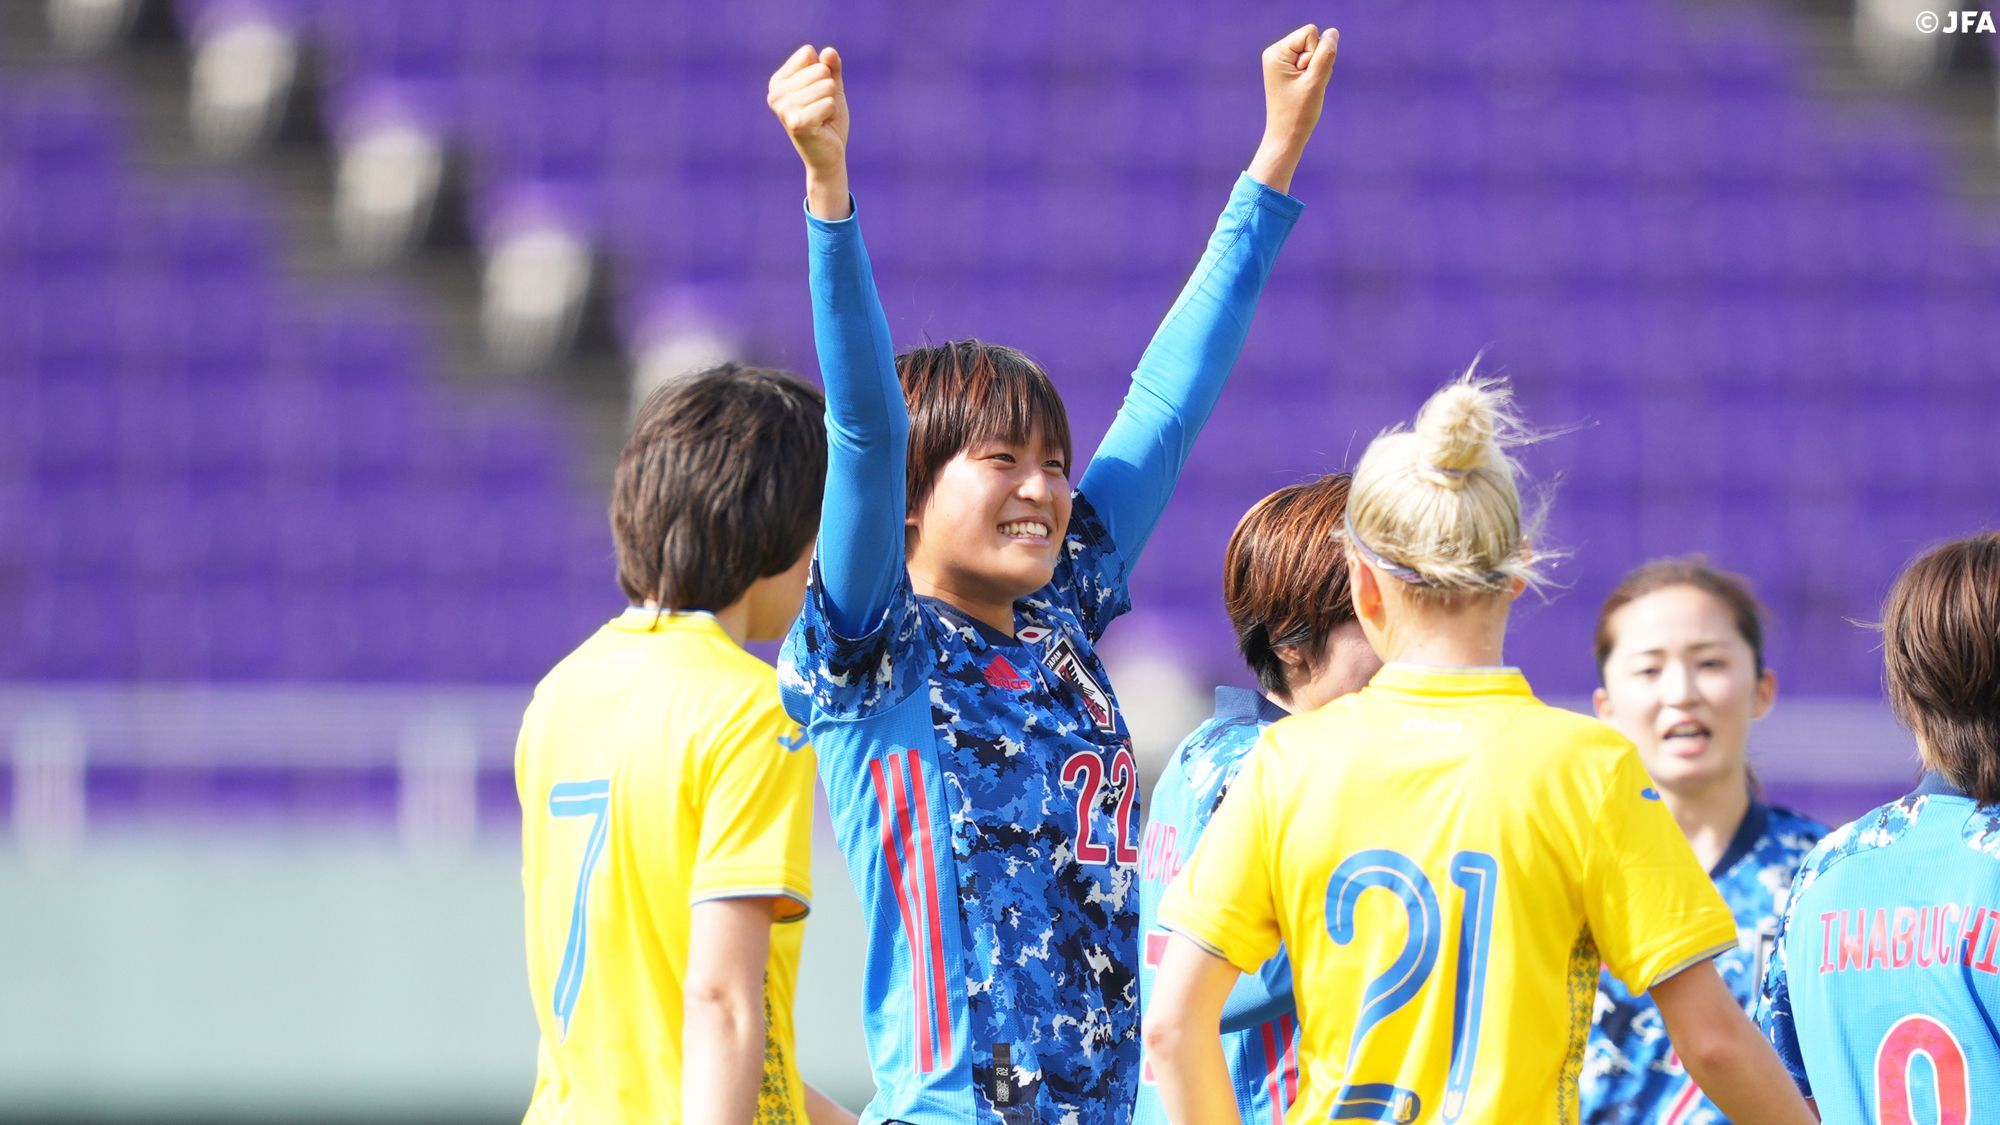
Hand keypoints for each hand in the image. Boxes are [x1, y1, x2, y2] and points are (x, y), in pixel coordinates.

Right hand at [768, 44, 850, 218]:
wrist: (829, 155)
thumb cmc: (828, 119)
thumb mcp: (832, 87)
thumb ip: (831, 67)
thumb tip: (829, 52)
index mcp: (778, 82)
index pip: (808, 54)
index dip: (823, 72)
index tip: (817, 94)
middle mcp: (775, 94)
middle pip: (819, 69)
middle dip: (829, 89)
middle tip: (821, 109)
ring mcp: (783, 109)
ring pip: (826, 86)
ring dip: (831, 102)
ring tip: (822, 117)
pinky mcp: (796, 124)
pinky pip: (828, 103)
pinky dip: (832, 113)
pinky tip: (822, 126)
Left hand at [1262, 24, 1336, 143]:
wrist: (1287, 136)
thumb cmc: (1298, 112)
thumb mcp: (1316, 81)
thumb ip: (1326, 55)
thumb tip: (1332, 32)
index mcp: (1276, 52)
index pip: (1310, 33)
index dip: (1315, 54)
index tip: (1304, 77)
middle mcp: (1276, 52)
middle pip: (1313, 40)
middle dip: (1317, 62)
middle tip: (1306, 85)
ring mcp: (1282, 61)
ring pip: (1315, 51)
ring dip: (1318, 70)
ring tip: (1306, 89)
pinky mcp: (1289, 69)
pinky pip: (1313, 61)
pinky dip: (1315, 74)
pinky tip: (1307, 89)